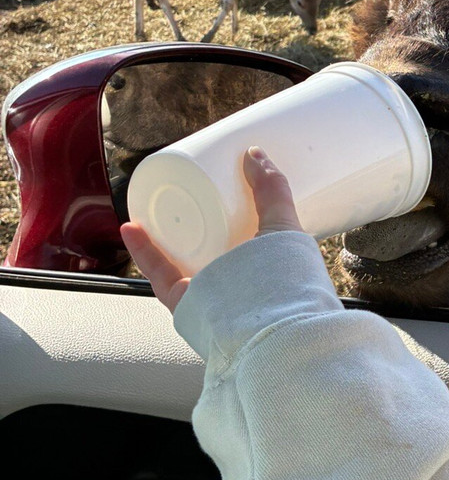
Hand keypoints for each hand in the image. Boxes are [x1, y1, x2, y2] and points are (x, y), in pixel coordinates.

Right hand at [120, 146, 301, 313]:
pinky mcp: (185, 302)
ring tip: (154, 206)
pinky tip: (131, 226)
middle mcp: (236, 281)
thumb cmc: (286, 280)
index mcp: (264, 265)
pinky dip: (143, 252)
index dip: (229, 216)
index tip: (217, 189)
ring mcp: (208, 292)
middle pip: (207, 250)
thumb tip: (256, 155)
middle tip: (184, 194)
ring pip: (179, 261)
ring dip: (162, 235)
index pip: (243, 240)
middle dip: (193, 225)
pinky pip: (159, 274)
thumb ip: (273, 189)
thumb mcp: (285, 224)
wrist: (267, 324)